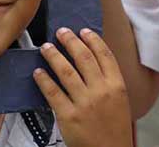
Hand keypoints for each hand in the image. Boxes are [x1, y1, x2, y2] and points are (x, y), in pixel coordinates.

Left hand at [33, 28, 131, 146]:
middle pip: (83, 58)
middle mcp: (101, 91)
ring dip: (54, 56)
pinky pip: (53, 93)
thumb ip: (108, 81)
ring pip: (66, 71)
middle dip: (70, 41)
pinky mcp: (68, 116)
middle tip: (61, 32)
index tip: (83, 31)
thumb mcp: (120, 100)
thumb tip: (92, 60)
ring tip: (46, 48)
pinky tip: (38, 72)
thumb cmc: (115, 128)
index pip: (104, 54)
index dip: (92, 39)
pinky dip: (44, 80)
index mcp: (116, 85)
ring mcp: (84, 103)